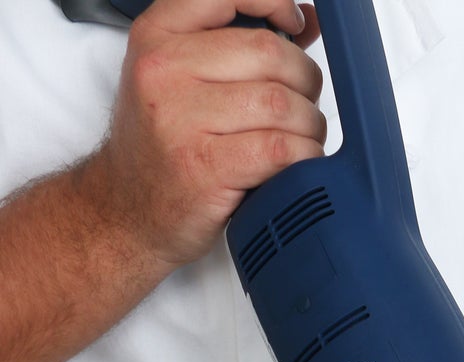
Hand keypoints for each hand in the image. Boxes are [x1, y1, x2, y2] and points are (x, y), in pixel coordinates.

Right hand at [85, 0, 325, 272]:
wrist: (126, 211)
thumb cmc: (164, 145)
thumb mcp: (182, 77)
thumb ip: (238, 44)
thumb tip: (308, 19)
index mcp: (158, 35)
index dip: (275, 3)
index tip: (295, 25)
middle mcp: (164, 70)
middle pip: (269, 54)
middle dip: (305, 80)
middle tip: (304, 103)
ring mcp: (181, 119)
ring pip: (281, 104)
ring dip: (309, 126)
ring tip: (301, 139)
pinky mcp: (205, 168)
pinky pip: (280, 149)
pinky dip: (304, 157)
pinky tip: (296, 163)